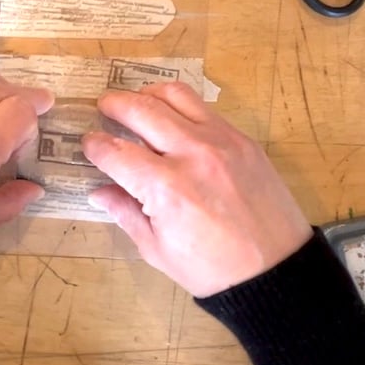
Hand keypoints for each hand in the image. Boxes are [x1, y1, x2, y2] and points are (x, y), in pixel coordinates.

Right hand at [82, 83, 312, 297]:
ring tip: (136, 102)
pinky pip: (204, 109)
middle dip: (114, 104)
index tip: (88, 143)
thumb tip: (99, 191)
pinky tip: (172, 119)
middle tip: (103, 107)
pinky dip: (180, 107)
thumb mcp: (158, 250)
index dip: (95, 145)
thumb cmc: (212, 270)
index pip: (116, 152)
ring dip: (148, 94)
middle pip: (141, 109)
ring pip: (175, 95)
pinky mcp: (242, 139)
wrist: (276, 270)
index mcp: (166, 189)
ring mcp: (221, 141)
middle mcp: (191, 155)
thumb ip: (126, 213)